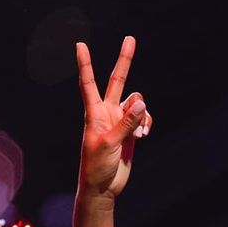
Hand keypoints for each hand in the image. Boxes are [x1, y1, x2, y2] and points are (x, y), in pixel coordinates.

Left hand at [76, 36, 151, 200]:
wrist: (103, 188)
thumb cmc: (96, 168)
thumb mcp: (110, 144)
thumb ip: (126, 122)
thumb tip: (142, 102)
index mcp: (94, 114)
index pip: (89, 84)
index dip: (86, 64)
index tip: (80, 45)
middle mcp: (107, 113)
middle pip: (117, 81)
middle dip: (125, 61)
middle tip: (130, 38)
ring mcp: (120, 120)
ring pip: (138, 101)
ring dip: (142, 114)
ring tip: (137, 133)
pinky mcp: (130, 130)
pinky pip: (145, 116)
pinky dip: (147, 122)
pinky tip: (143, 134)